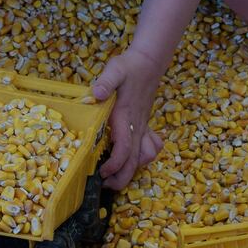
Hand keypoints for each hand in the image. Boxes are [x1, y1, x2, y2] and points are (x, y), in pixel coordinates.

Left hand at [92, 48, 165, 189]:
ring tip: (115, 177)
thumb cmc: (129, 67)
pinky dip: (143, 158)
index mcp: (126, 116)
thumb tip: (97, 94)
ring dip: (131, 170)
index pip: (124, 148)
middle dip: (122, 177)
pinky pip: (150, 147)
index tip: (102, 172)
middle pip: (135, 160)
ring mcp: (143, 126)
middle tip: (106, 186)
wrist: (148, 62)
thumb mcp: (115, 69)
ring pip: (144, 157)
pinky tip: (133, 159)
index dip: (115, 164)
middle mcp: (136, 125)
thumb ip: (106, 82)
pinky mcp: (144, 124)